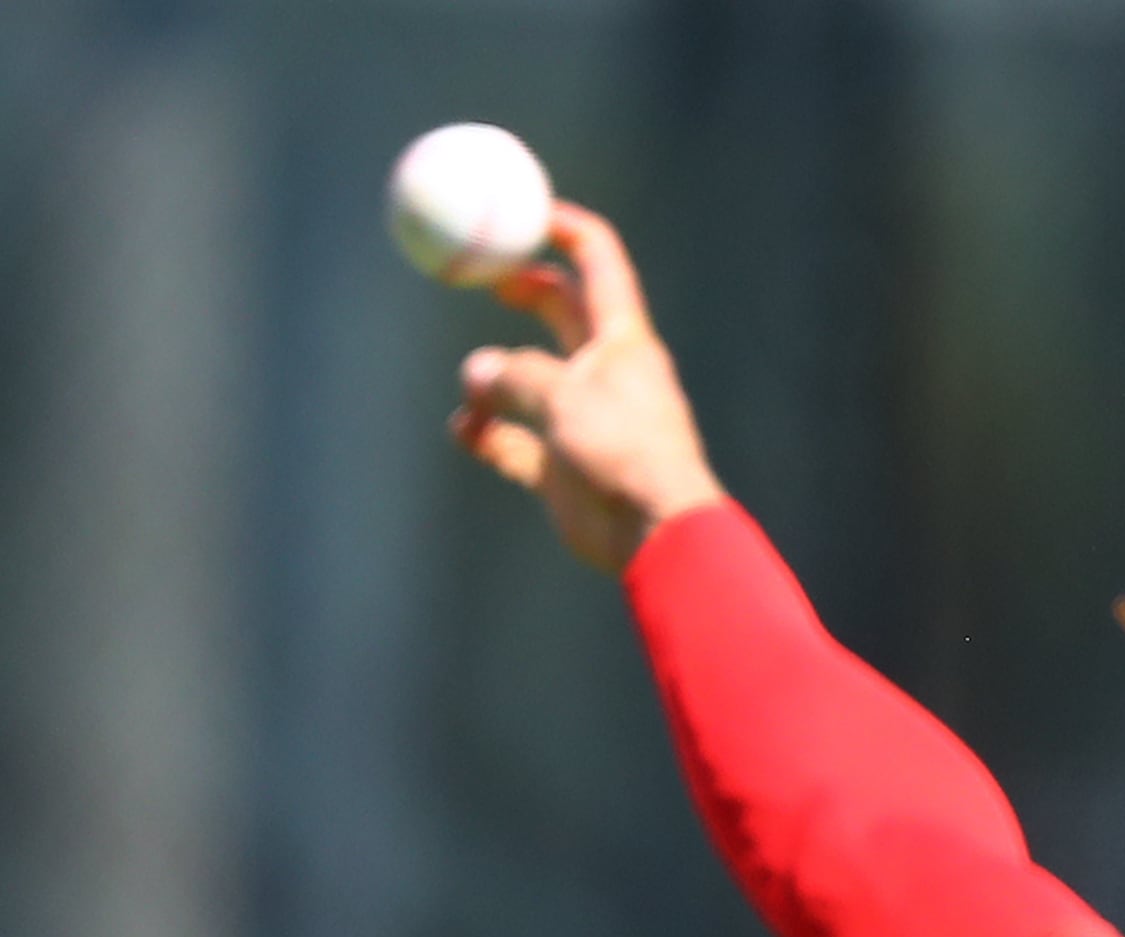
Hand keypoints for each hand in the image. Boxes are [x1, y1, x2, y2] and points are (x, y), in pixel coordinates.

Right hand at [450, 203, 725, 575]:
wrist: (654, 536)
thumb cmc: (624, 453)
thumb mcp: (567, 396)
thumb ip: (518, 375)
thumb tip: (477, 373)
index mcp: (623, 338)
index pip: (598, 261)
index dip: (563, 226)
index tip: (521, 207)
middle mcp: (606, 372)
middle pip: (562, 310)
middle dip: (523, 286)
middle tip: (479, 272)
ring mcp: (584, 419)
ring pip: (529, 377)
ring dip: (493, 375)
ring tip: (476, 390)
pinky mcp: (563, 467)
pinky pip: (513, 440)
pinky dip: (485, 432)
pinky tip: (465, 430)